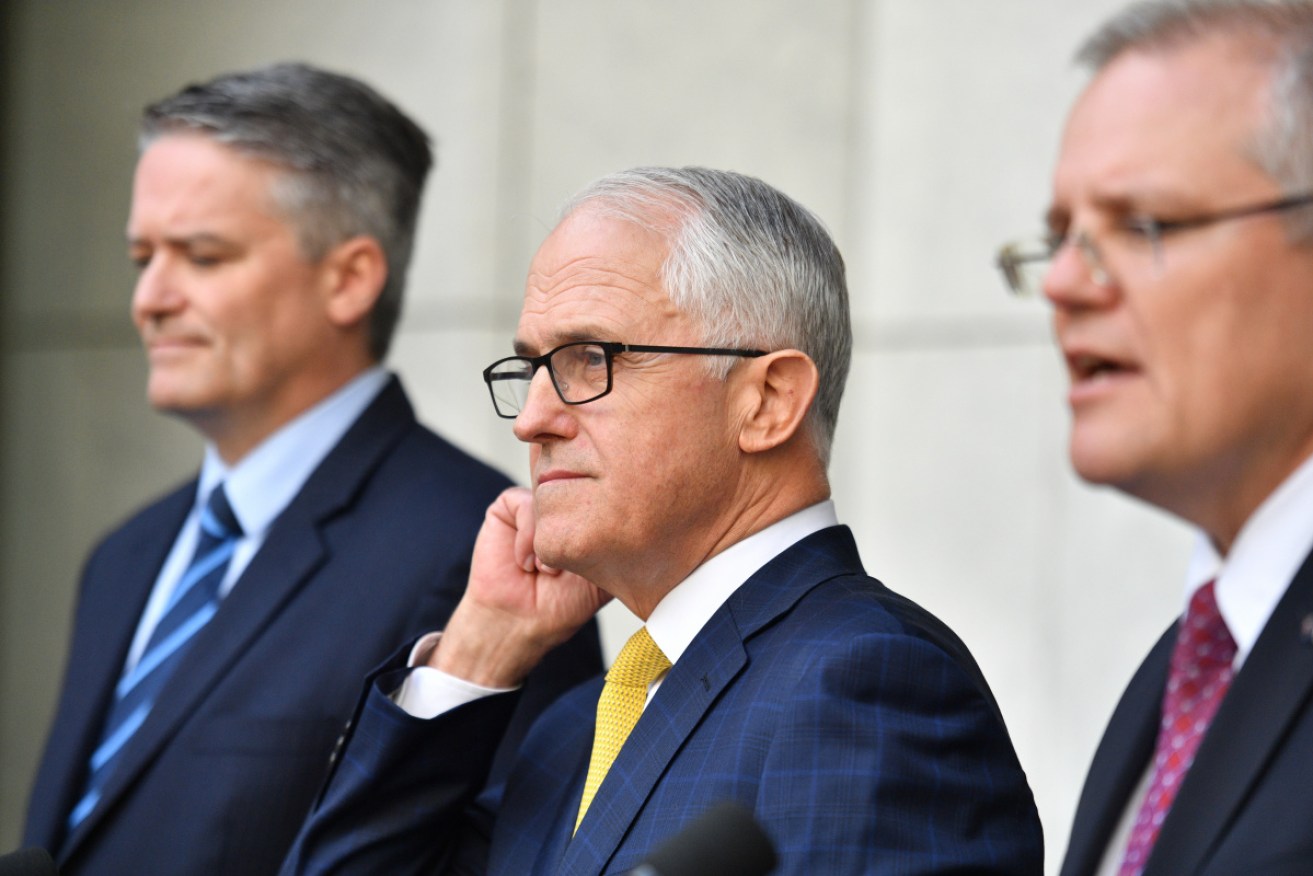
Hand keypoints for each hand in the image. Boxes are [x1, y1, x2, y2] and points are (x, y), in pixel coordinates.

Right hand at [432, 487, 609, 686]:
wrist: (516, 621)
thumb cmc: (561, 605)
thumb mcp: (605, 579)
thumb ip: (620, 549)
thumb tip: (640, 531)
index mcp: (593, 517)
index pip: (609, 495)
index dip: (605, 523)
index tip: (596, 558)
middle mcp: (569, 505)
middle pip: (584, 490)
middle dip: (578, 531)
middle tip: (567, 569)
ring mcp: (541, 503)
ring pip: (554, 496)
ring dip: (550, 538)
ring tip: (545, 570)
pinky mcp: (511, 505)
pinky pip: (524, 502)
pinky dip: (526, 537)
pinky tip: (524, 563)